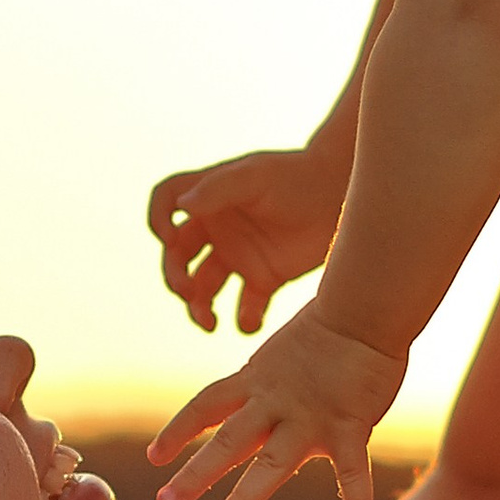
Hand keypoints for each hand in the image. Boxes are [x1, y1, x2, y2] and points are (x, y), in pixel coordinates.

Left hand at [147, 304, 404, 499]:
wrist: (364, 310)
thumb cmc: (324, 332)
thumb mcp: (276, 359)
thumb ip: (258, 391)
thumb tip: (240, 417)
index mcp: (254, 382)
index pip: (205, 407)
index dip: (178, 432)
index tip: (154, 457)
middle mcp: (274, 403)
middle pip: (227, 442)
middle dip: (194, 474)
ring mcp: (311, 418)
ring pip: (272, 463)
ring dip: (244, 498)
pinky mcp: (350, 427)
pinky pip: (354, 472)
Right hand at [148, 143, 348, 335]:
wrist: (342, 192)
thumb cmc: (298, 175)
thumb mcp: (256, 176)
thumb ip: (218, 188)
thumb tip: (181, 208)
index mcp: (209, 199)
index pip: (167, 205)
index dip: (157, 221)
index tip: (168, 239)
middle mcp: (218, 229)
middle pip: (178, 258)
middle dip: (176, 278)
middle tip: (188, 292)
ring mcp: (240, 256)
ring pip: (205, 288)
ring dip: (200, 308)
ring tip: (210, 324)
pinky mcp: (265, 278)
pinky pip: (246, 306)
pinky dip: (244, 319)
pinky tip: (249, 322)